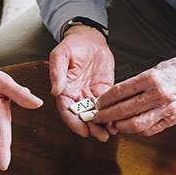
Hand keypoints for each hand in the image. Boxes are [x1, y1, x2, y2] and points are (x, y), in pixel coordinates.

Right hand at [49, 25, 114, 141]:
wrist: (90, 38)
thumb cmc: (73, 45)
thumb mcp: (61, 55)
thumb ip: (57, 72)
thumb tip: (55, 90)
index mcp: (64, 90)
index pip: (67, 112)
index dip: (74, 123)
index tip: (83, 132)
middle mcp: (77, 96)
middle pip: (83, 117)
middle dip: (92, 128)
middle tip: (101, 136)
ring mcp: (90, 94)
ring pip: (96, 114)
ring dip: (103, 124)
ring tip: (112, 132)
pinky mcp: (104, 90)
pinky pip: (108, 105)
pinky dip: (113, 113)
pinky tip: (119, 119)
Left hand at [93, 56, 175, 136]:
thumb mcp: (157, 68)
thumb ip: (138, 81)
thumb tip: (118, 93)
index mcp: (152, 78)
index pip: (121, 91)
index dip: (106, 100)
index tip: (99, 103)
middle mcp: (159, 95)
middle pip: (125, 110)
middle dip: (108, 115)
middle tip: (99, 117)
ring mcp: (166, 109)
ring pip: (136, 124)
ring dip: (121, 126)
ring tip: (113, 124)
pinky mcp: (172, 120)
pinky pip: (149, 130)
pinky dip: (136, 131)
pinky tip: (129, 127)